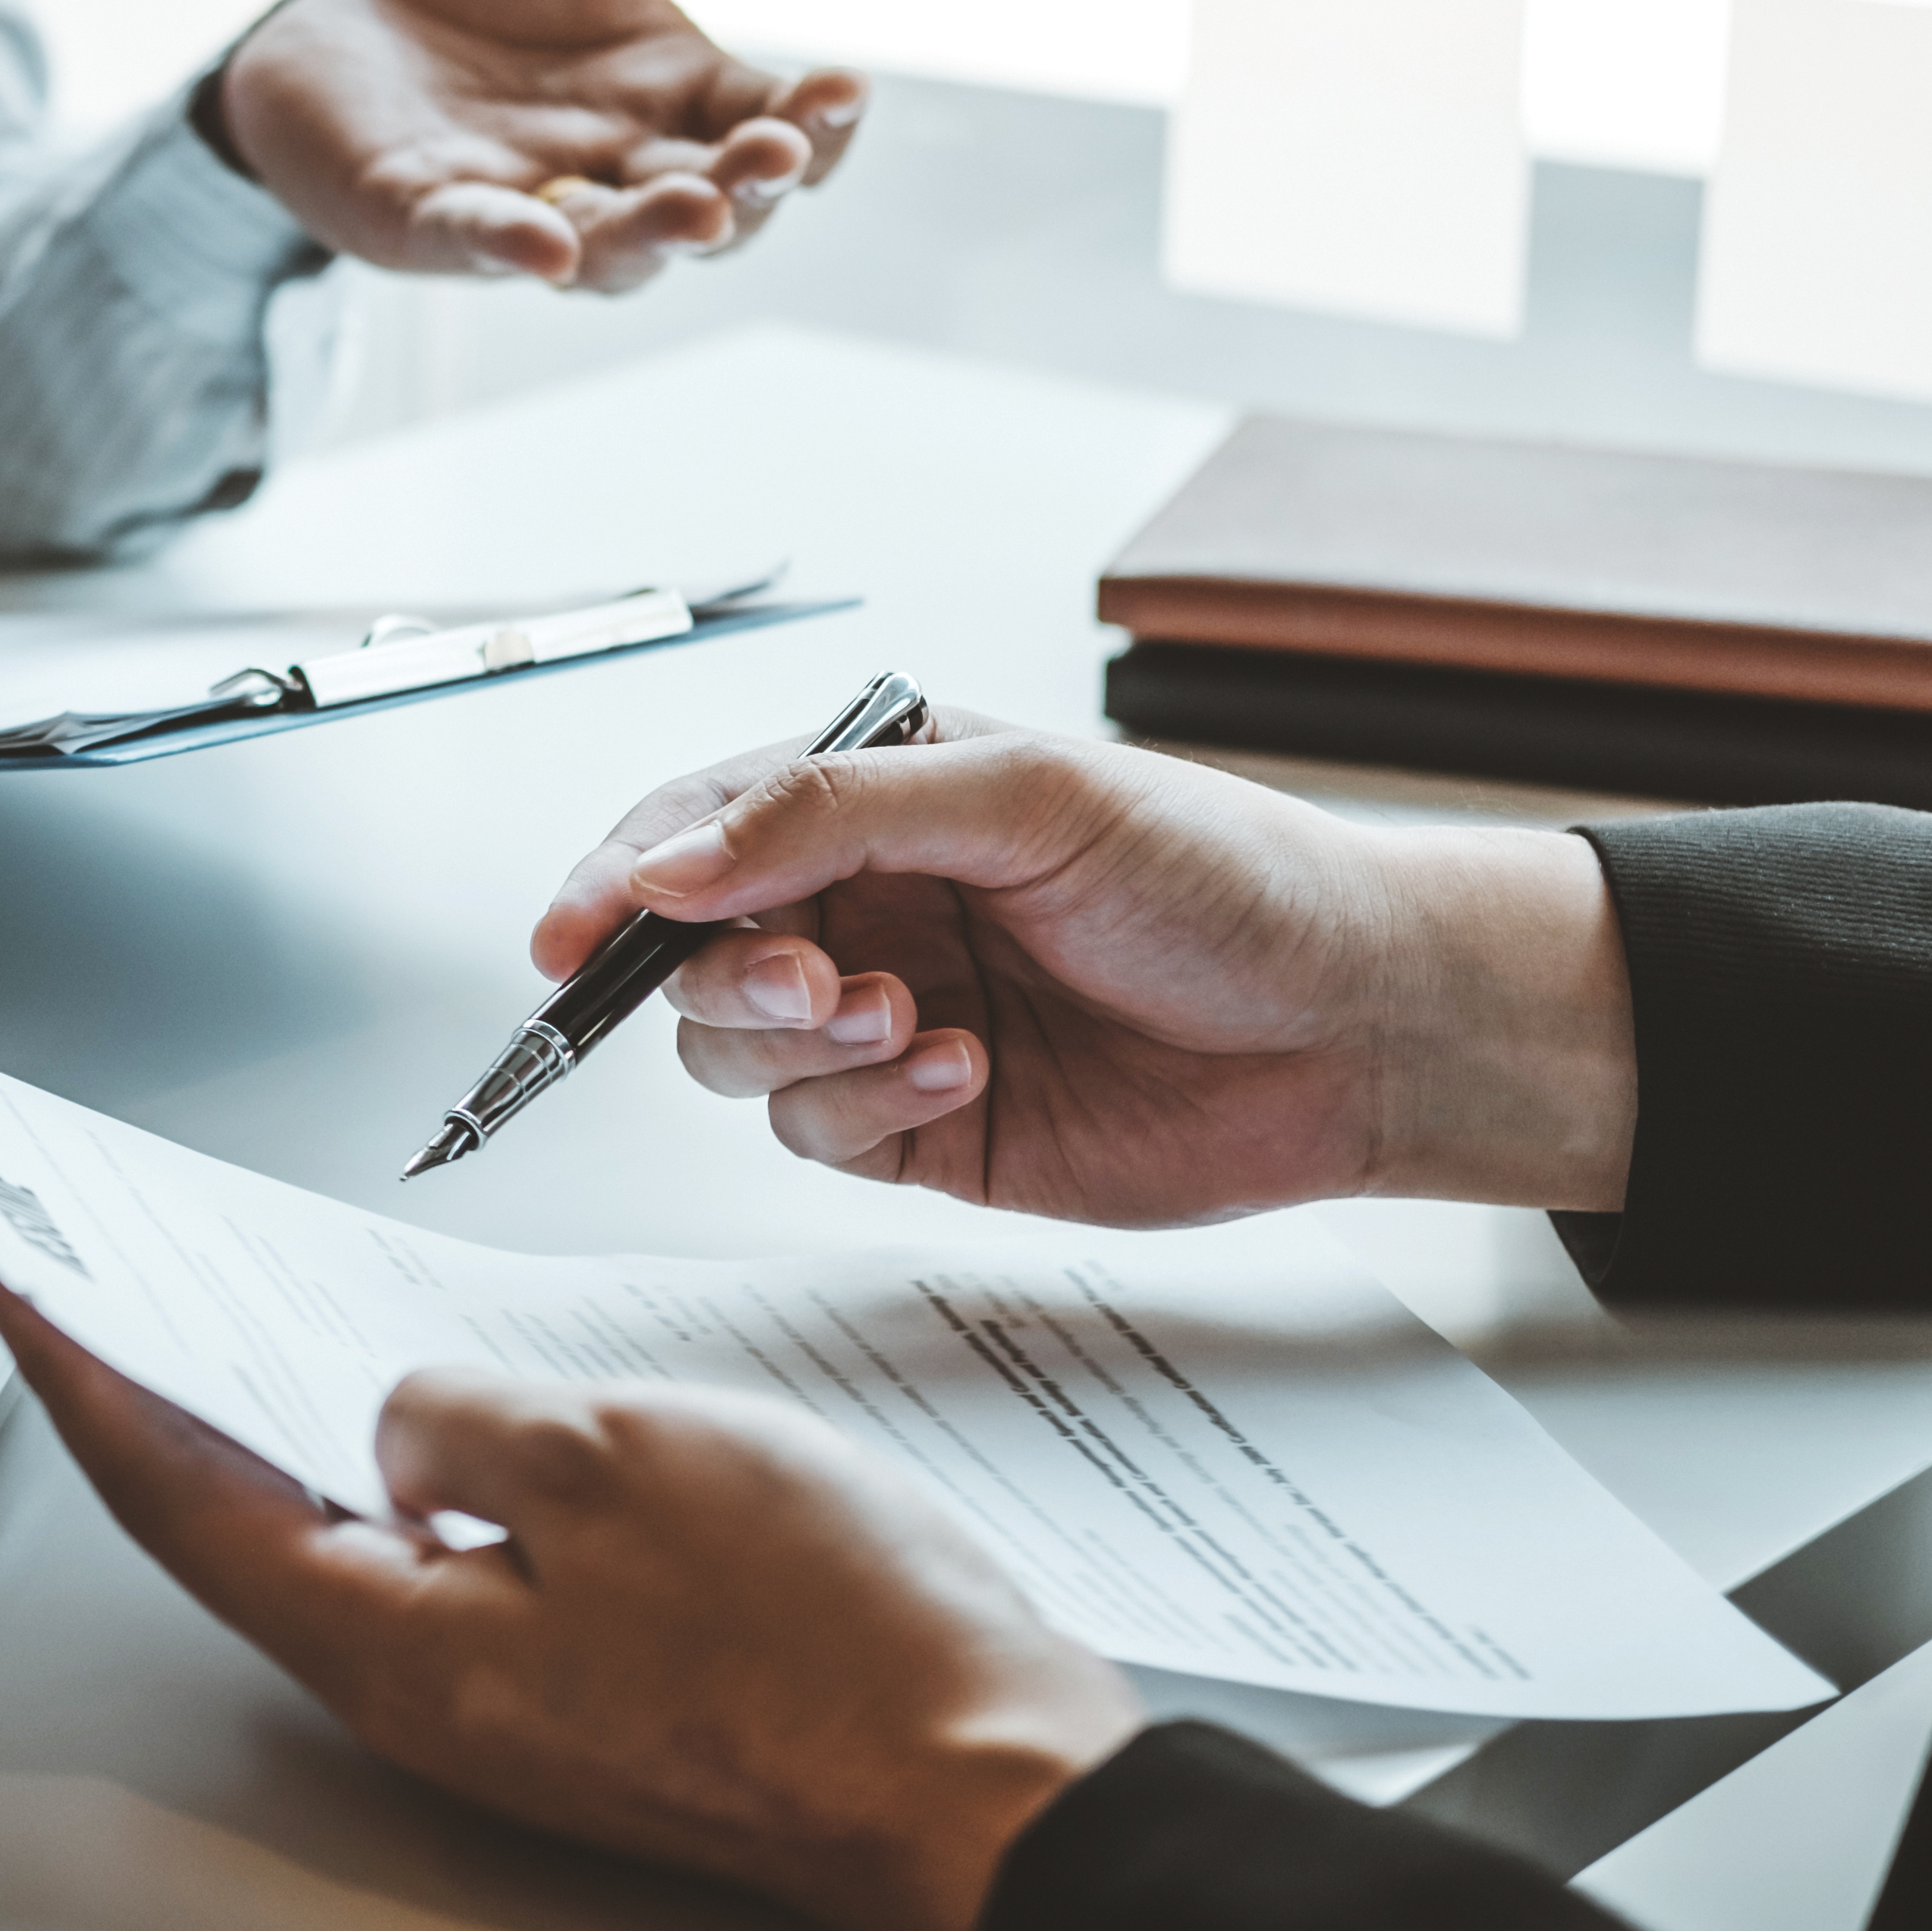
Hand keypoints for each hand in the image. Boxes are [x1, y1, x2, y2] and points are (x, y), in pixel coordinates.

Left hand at [0, 1268, 1140, 1930]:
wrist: (993, 1792)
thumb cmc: (832, 1643)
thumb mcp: (615, 1460)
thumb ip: (466, 1417)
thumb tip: (404, 1413)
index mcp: (393, 1641)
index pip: (174, 1489)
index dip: (81, 1371)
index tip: (9, 1283)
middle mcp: (428, 1691)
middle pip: (241, 1519)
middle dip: (162, 1386)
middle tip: (97, 1282)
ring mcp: (514, 1702)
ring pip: (351, 1540)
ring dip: (285, 1419)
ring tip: (235, 1312)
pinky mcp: (600, 1691)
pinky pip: (459, 1561)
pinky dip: (410, 1465)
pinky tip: (432, 1404)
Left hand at [216, 0, 869, 293]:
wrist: (344, 5)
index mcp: (676, 99)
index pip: (771, 127)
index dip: (816, 121)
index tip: (841, 87)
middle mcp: (618, 167)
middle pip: (713, 209)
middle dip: (749, 188)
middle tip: (777, 154)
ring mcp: (528, 200)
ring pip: (612, 249)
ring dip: (657, 234)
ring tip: (700, 208)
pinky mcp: (430, 216)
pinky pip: (480, 241)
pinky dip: (516, 243)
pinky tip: (548, 244)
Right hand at [533, 724, 1636, 1226]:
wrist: (1361, 1022)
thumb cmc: (1226, 877)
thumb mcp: (1022, 796)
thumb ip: (826, 814)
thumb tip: (672, 862)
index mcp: (873, 799)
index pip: (692, 831)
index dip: (615, 881)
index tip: (570, 935)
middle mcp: (863, 908)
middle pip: (692, 957)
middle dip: (721, 978)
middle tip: (808, 985)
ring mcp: (886, 1021)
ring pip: (738, 1057)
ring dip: (799, 1049)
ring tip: (908, 1025)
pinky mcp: (926, 1128)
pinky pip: (821, 1134)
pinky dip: (868, 1108)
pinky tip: (963, 1071)